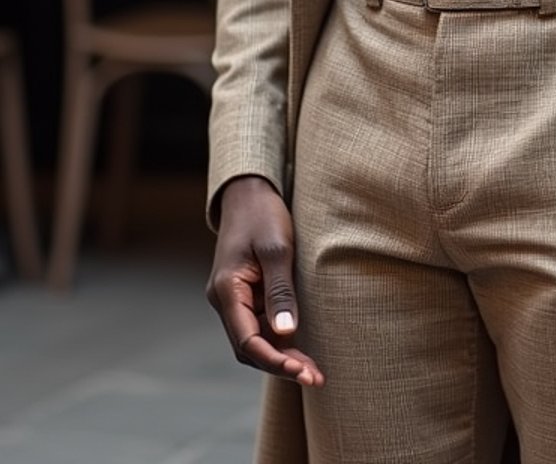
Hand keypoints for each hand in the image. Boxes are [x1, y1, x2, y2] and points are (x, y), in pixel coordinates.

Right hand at [206, 174, 324, 387]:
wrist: (249, 192)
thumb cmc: (263, 214)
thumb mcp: (277, 247)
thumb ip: (280, 290)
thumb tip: (285, 332)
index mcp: (227, 291)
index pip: (247, 342)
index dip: (275, 362)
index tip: (303, 372)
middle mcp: (225, 300)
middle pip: (250, 348)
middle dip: (281, 365)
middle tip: (316, 378)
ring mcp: (235, 299)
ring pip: (256, 340)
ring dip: (282, 357)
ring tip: (313, 371)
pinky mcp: (246, 295)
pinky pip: (261, 326)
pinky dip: (280, 341)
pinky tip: (302, 349)